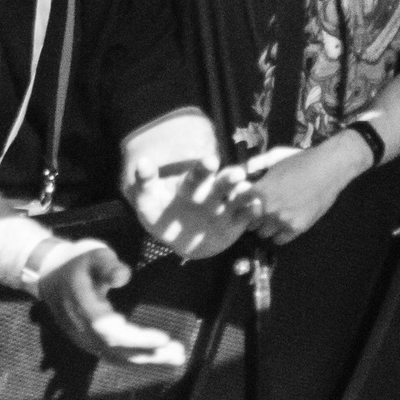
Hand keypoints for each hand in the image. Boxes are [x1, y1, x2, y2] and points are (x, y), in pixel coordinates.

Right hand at [34, 245, 185, 367]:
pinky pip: (114, 356)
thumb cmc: (75, 261)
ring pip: (118, 357)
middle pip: (118, 351)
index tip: (164, 338)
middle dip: (150, 353)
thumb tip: (124, 275)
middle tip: (179, 352)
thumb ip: (106, 263)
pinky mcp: (89, 342)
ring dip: (147, 359)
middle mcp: (83, 330)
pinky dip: (136, 359)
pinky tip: (156, 357)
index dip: (138, 339)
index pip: (112, 332)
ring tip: (176, 357)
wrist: (48, 274)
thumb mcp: (90, 253)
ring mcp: (85, 339)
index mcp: (84, 309)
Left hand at [130, 159, 260, 259]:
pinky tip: (257, 209)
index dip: (203, 167)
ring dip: (245, 194)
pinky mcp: (235, 223)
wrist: (177, 239)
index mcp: (191, 184)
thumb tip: (141, 161)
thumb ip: (144, 182)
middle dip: (228, 179)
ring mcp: (224, 208)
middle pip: (221, 184)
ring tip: (250, 192)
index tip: (210, 160)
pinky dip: (252, 213)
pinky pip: (245, 217)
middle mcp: (211, 193)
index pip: (198, 173)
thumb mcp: (148, 200)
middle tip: (237, 174)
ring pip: (237, 198)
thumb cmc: (161, 214)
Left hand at [240, 138, 364, 242]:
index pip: (239, 205)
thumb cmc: (300, 159)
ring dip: (265, 227)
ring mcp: (283, 220)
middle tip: (259, 213)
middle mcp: (268, 208)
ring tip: (272, 219)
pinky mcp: (298, 228)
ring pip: (264, 233)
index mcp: (260, 190)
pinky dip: (279, 234)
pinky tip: (283, 225)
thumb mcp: (274, 157)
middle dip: (252, 217)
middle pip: (250, 222)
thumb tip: (242, 169)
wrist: (328, 169)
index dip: (240, 204)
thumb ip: (256, 164)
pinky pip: (280, 240)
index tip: (245, 202)